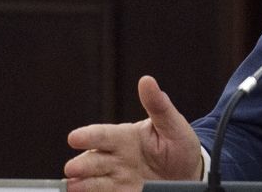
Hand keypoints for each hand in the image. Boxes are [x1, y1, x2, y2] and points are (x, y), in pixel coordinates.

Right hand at [65, 75, 203, 191]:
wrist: (189, 173)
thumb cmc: (178, 144)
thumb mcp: (173, 125)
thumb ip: (158, 105)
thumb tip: (147, 80)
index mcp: (124, 137)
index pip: (103, 135)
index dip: (88, 136)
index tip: (74, 138)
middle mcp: (115, 157)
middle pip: (94, 160)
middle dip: (82, 164)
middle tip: (72, 168)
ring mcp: (117, 177)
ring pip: (93, 180)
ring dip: (82, 183)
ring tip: (73, 185)